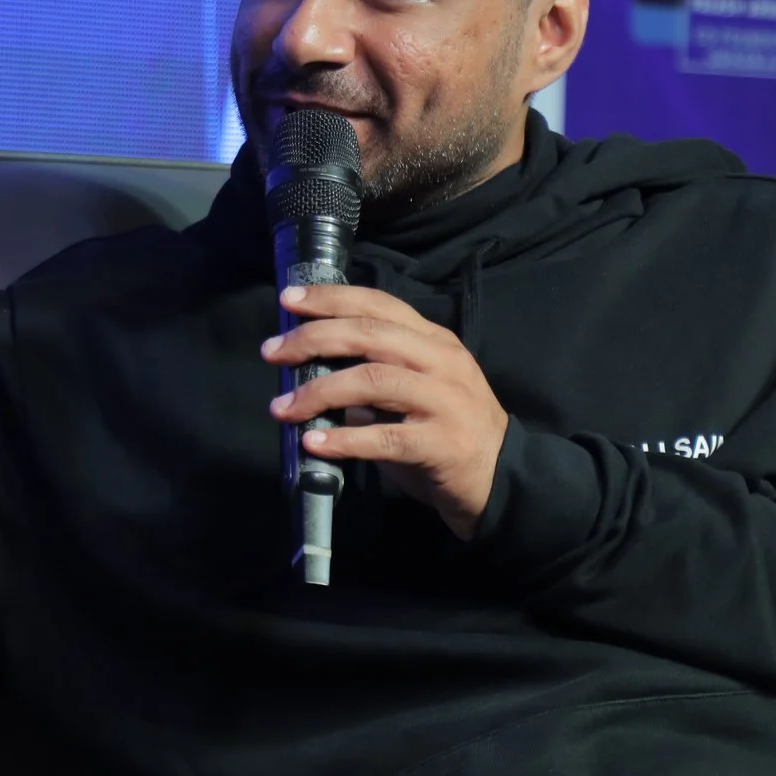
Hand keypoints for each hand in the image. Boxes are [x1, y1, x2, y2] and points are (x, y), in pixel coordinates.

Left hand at [262, 284, 509, 539]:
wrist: (502, 477)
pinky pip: (385, 437)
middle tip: (273, 351)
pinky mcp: (442, 443)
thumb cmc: (447, 431)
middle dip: (314, 338)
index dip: (332, 298)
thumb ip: (375, 374)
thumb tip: (315, 370)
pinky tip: (314, 443)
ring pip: (374, 380)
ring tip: (283, 407)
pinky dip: (345, 439)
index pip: (380, 305)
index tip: (290, 300)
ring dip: (319, 391)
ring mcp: (445, 401)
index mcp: (434, 341)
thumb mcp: (416, 390)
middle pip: (371, 335)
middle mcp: (442, 361)